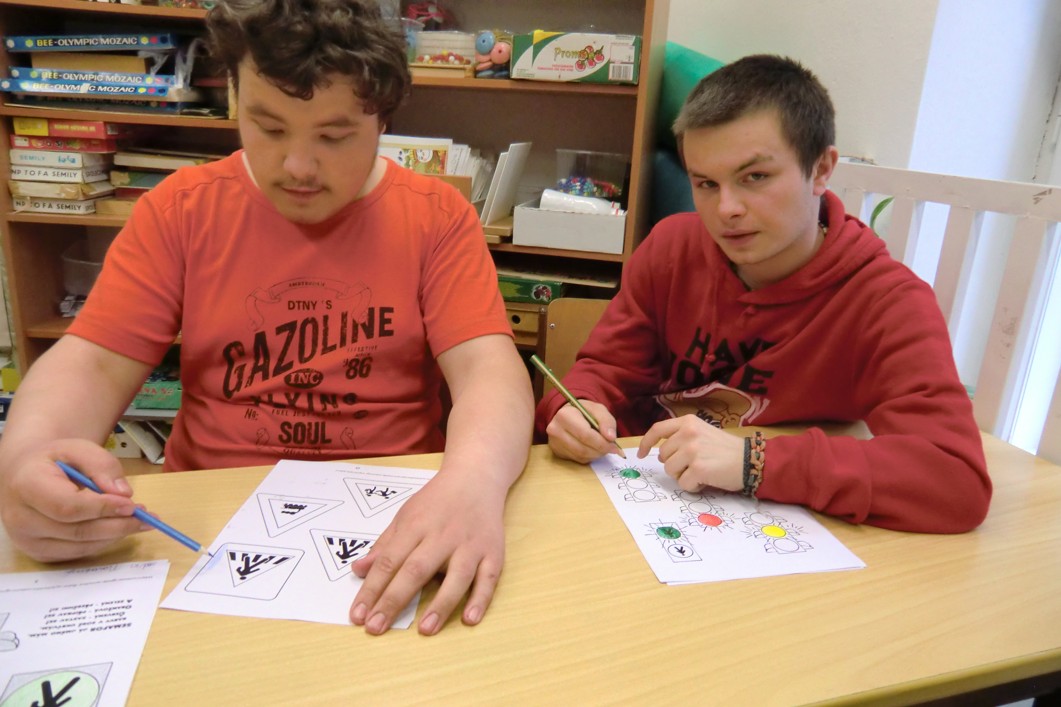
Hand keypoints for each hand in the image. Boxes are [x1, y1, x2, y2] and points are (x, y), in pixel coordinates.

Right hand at [0, 439, 145, 561]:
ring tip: (139, 520)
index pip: (67, 506)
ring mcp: (27, 540)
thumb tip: (123, 493)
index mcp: (26, 486)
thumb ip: (101, 465)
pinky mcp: (38, 553)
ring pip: (80, 546)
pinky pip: (77, 553)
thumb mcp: (77, 448)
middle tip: (146, 516)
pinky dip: (102, 542)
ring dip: (114, 535)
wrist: (24, 476)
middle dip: (117, 525)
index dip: (102, 508)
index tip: (131, 505)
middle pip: (77, 531)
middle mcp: (21, 519)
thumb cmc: (53, 461)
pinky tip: (118, 528)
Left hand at [349, 472, 507, 635]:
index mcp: (416, 525)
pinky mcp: (493, 553)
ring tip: (424, 630)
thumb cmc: (437, 501)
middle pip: (416, 570)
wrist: (477, 478)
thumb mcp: (406, 515)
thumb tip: (358, 570)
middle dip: (394, 600)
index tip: (358, 614)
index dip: (372, 588)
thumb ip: (384, 544)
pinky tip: (470, 619)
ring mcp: (470, 545)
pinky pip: (489, 579)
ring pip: (456, 577)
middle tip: (375, 628)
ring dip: (441, 605)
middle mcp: (443, 536)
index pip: (389, 560)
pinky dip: (480, 599)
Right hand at [545, 400, 619, 462]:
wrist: (568, 414)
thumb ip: (606, 421)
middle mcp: (555, 430)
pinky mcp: (557, 452)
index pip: (585, 435)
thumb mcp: (598, 409)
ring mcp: (554, 443)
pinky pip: (577, 459)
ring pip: (580, 456)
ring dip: (596, 455)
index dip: (602, 443)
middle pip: (582, 449)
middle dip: (600, 451)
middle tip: (612, 449)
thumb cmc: (584, 411)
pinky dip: (589, 457)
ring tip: (602, 447)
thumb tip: (610, 438)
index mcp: (565, 415)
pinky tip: (592, 449)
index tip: (615, 446)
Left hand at [638, 415, 744, 492]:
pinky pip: (683, 484)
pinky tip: (707, 480)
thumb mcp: (703, 433)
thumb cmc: (726, 449)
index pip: (657, 429)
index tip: (641, 453)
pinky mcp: (698, 468)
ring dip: (683, 476)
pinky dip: (693, 486)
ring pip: (670, 470)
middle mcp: (688, 433)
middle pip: (663, 455)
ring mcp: (692, 450)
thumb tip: (660, 455)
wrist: (750, 460)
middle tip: (695, 465)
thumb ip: (681, 438)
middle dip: (674, 464)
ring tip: (702, 471)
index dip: (645, 442)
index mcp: (688, 422)